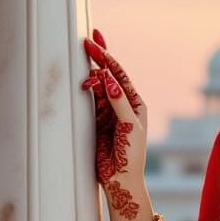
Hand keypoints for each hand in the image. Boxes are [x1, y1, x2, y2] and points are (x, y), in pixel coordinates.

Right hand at [80, 27, 148, 218]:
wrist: (121, 179)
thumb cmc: (132, 155)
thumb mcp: (129, 127)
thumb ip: (118, 103)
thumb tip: (109, 78)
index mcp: (135, 104)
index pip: (120, 75)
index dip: (108, 58)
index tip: (94, 43)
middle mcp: (122, 105)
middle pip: (108, 76)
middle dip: (98, 58)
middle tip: (85, 41)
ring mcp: (107, 112)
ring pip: (97, 87)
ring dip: (91, 79)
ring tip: (85, 80)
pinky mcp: (96, 121)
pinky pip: (89, 101)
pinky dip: (86, 92)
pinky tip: (83, 85)